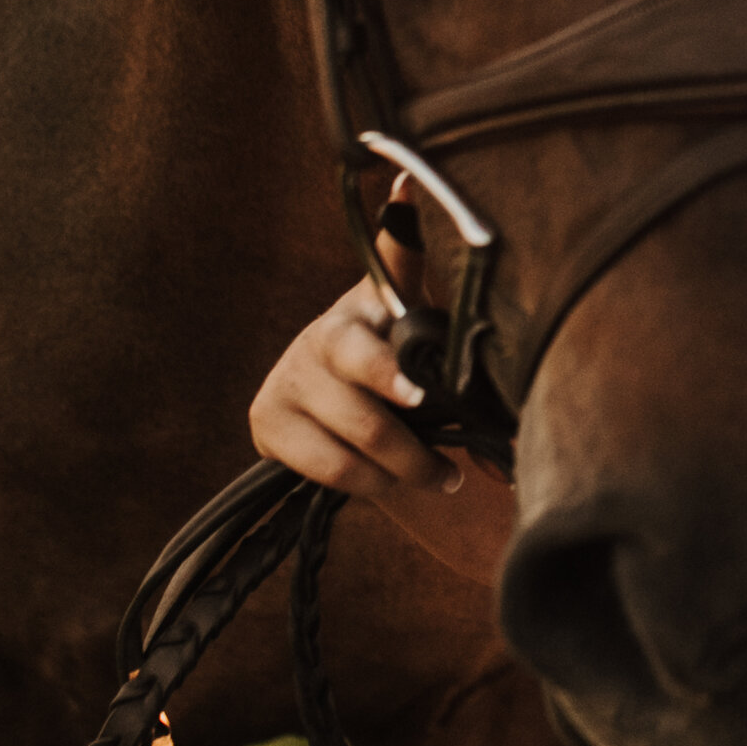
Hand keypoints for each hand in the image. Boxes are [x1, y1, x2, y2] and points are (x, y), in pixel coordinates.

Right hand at [249, 278, 515, 588]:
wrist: (330, 372)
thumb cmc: (393, 346)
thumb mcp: (416, 317)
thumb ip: (444, 309)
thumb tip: (481, 261)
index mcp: (361, 310)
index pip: (369, 340)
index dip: (387, 370)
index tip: (416, 397)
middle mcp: (315, 340)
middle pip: (367, 419)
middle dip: (415, 456)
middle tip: (451, 476)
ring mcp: (285, 379)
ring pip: (350, 452)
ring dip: (397, 475)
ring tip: (432, 479)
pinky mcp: (265, 421)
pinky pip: (326, 470)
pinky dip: (365, 484)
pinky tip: (387, 481)